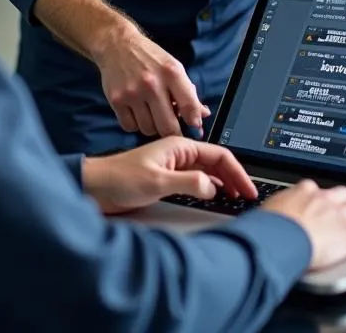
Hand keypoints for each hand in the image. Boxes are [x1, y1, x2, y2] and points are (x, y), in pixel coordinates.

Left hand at [82, 136, 255, 214]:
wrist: (96, 187)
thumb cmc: (120, 179)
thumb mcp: (157, 181)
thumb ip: (188, 182)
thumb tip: (213, 186)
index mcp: (179, 146)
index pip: (219, 154)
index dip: (237, 172)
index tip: (248, 189)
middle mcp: (179, 154)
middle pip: (216, 163)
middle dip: (235, 178)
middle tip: (248, 196)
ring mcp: (174, 166)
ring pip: (208, 172)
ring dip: (224, 183)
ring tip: (237, 198)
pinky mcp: (168, 179)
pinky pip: (196, 181)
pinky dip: (210, 189)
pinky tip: (215, 198)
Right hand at [94, 26, 209, 137]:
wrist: (116, 44)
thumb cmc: (149, 57)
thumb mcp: (173, 67)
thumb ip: (188, 92)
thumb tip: (202, 116)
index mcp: (171, 72)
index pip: (189, 106)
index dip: (194, 122)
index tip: (194, 128)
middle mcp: (152, 83)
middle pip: (168, 127)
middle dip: (172, 130)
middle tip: (170, 125)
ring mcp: (132, 93)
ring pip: (148, 130)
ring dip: (152, 127)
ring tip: (150, 113)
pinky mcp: (116, 99)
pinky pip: (130, 127)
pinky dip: (134, 124)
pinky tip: (136, 112)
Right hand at [262, 180, 345, 269]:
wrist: (282, 238)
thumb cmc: (270, 228)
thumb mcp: (267, 213)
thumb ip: (274, 212)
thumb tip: (265, 219)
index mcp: (302, 191)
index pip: (315, 188)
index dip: (319, 196)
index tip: (319, 201)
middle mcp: (323, 198)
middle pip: (341, 192)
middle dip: (345, 199)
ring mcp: (339, 214)